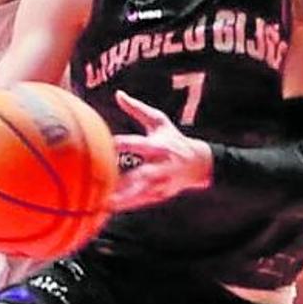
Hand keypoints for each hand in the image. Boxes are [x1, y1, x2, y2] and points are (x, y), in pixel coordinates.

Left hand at [109, 90, 212, 210]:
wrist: (199, 163)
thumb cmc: (173, 138)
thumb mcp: (159, 121)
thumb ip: (137, 109)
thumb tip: (118, 94)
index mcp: (159, 146)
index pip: (138, 144)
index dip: (122, 144)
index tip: (105, 145)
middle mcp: (161, 166)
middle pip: (141, 174)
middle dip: (124, 180)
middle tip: (102, 183)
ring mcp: (161, 183)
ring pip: (141, 193)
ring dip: (123, 198)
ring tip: (103, 203)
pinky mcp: (160, 194)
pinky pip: (141, 202)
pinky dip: (126, 205)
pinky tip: (109, 209)